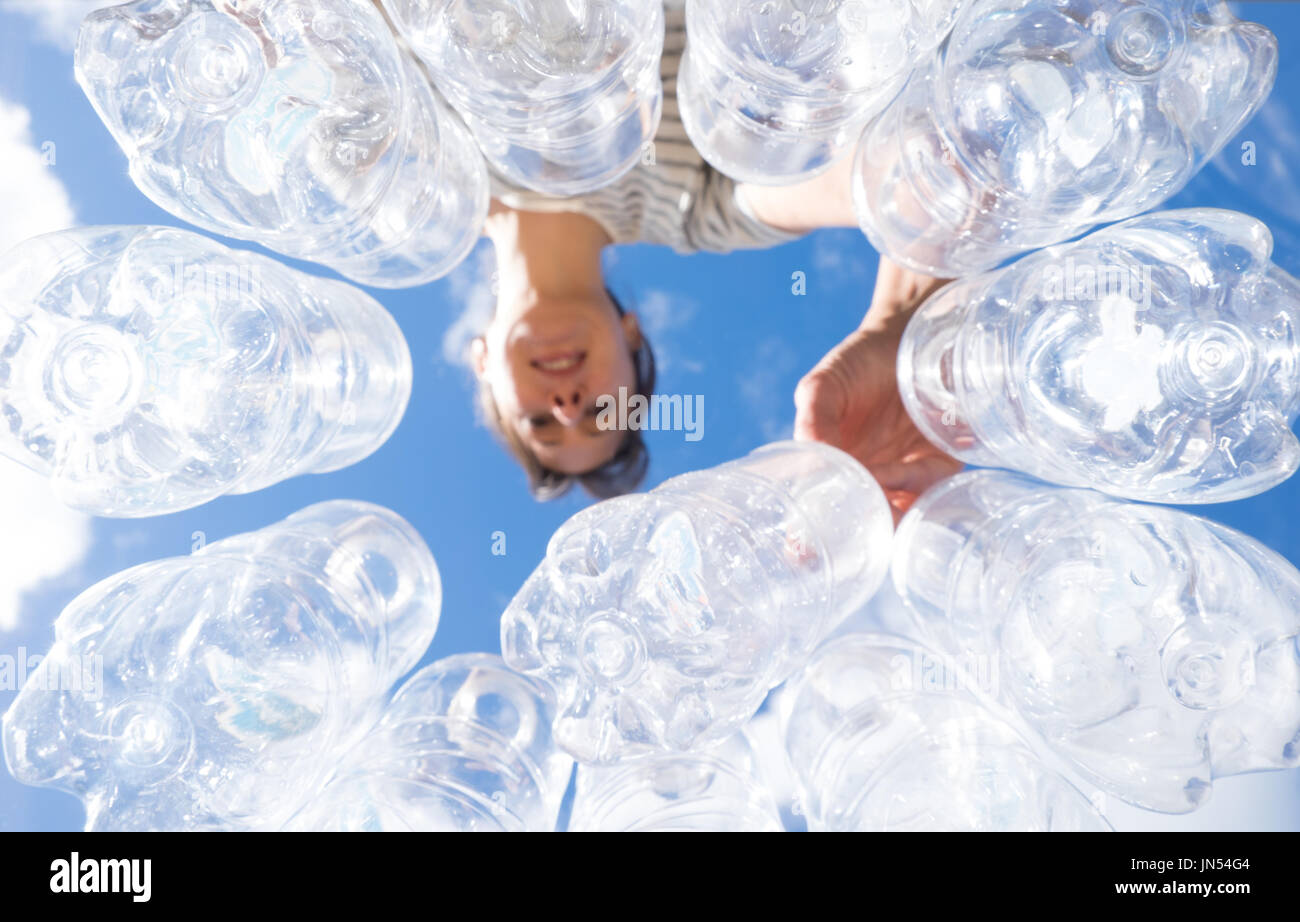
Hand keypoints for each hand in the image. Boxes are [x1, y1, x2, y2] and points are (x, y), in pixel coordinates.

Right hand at [794, 258, 961, 522]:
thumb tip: (812, 460)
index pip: (818, 514)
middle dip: (855, 532)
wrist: (911, 334)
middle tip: (849, 528)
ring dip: (888, 516)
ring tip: (877, 496)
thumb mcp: (822, 386)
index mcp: (832, 470)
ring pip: (896, 516)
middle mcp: (868, 481)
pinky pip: (930, 491)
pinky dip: (916, 489)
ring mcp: (904, 478)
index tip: (800, 552)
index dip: (808, 538)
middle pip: (860, 522)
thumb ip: (813, 418)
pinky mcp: (941, 467)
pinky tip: (900, 475)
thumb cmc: (858, 363)